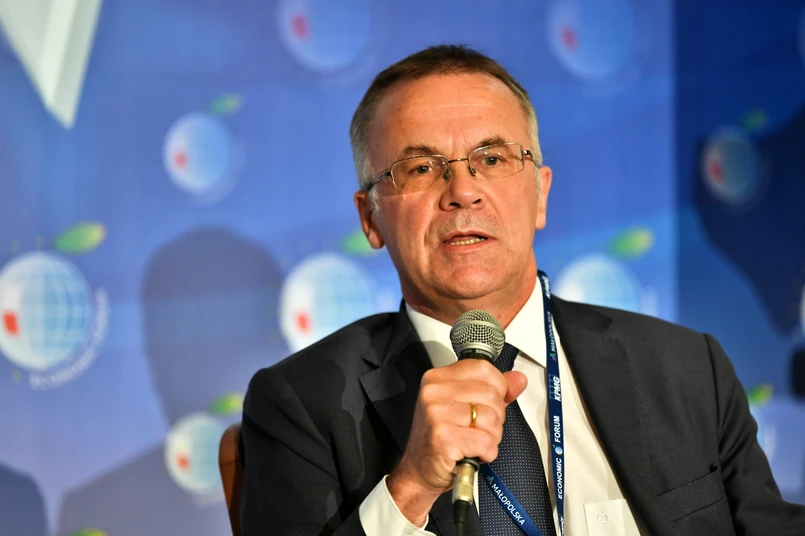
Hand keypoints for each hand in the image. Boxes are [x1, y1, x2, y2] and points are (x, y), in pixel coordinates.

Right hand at [386, 359, 527, 525]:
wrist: (418, 471)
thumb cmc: (439, 438)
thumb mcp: (462, 406)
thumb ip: (493, 390)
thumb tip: (518, 379)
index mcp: (438, 378)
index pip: (482, 368)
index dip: (498, 386)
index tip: (493, 402)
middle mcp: (435, 392)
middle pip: (491, 394)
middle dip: (495, 417)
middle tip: (479, 429)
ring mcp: (437, 414)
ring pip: (491, 419)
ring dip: (491, 436)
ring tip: (474, 441)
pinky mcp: (444, 437)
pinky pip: (486, 441)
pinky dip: (487, 452)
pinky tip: (474, 453)